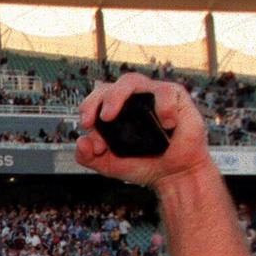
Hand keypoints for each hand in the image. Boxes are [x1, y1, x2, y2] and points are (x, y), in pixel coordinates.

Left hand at [75, 73, 213, 189]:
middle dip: (98, 99)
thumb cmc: (143, 163)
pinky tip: (165, 125)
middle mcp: (131, 99)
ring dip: (117, 96)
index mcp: (114, 110)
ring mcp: (152, 96)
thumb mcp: (109, 165)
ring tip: (111, 116)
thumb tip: (81, 141)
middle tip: (99, 119)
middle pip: (110, 86)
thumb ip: (87, 157)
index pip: (95, 99)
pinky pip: (165, 92)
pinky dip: (163, 107)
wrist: (174, 174)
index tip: (86, 125)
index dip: (88, 109)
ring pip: (131, 81)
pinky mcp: (175, 97)